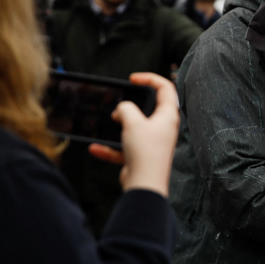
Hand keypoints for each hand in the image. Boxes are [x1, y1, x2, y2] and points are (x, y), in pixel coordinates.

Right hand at [88, 72, 179, 197]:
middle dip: (132, 105)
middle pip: (149, 108)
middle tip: (121, 104)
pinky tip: (96, 148)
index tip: (133, 79)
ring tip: (110, 123)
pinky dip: (111, 148)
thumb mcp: (133, 122)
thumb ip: (125, 109)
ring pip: (135, 128)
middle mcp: (163, 128)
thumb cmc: (145, 153)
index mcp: (168, 116)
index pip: (165, 88)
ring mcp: (152, 142)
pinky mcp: (141, 156)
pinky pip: (124, 148)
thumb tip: (122, 110)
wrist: (144, 185)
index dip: (150, 78)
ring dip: (121, 126)